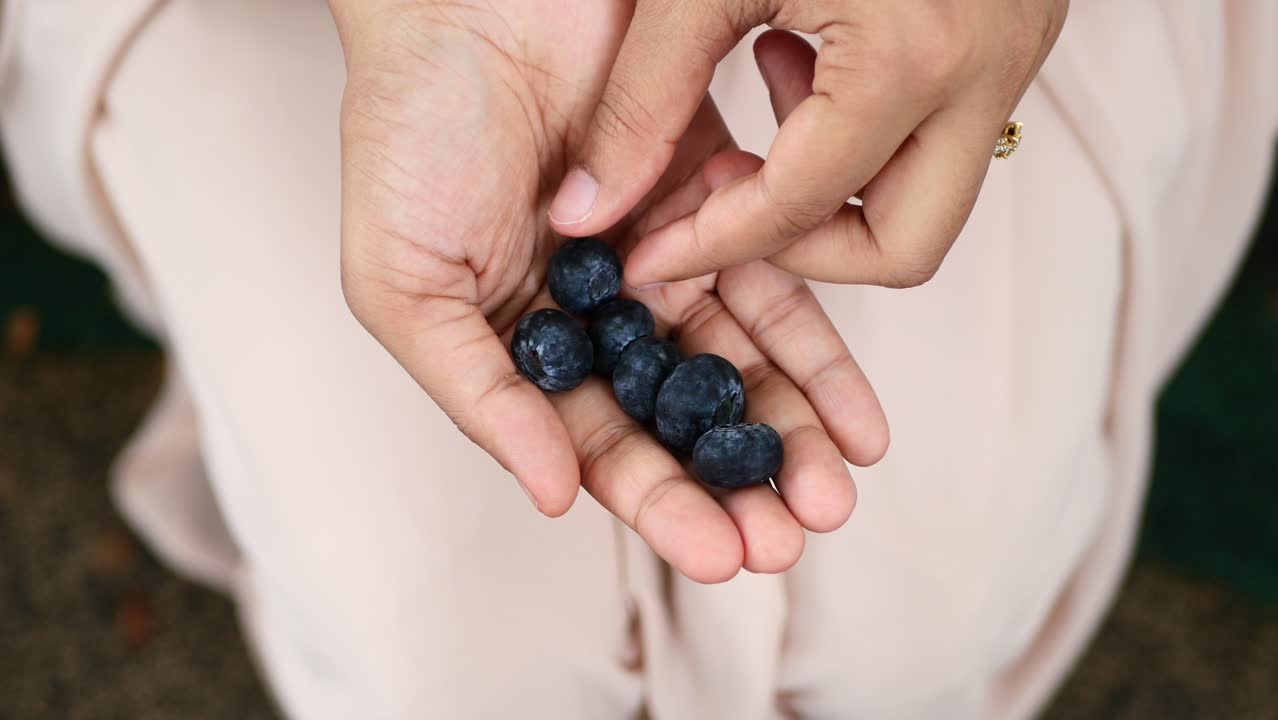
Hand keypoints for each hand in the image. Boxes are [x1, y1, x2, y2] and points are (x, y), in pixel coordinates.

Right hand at [330, 1, 888, 581]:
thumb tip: (553, 495)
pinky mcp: (713, 189)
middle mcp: (599, 311)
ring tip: (837, 486)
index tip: (722, 553)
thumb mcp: (405, 282)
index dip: (661, 502)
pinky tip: (854, 412)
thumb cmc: (409, 133)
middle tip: (794, 533)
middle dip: (738, 480)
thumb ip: (481, 391)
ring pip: (738, 360)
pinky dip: (816, 344)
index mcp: (525, 345)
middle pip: (681, 415)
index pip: (599, 443)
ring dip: (789, 427)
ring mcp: (659, 252)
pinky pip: (774, 274)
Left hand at [547, 0, 1066, 287]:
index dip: (707, 246)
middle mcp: (982, 73)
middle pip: (903, 252)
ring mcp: (1010, 58)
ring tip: (770, 88)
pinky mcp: (1009, 39)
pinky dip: (860, 134)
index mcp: (908, 55)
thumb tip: (589, 207)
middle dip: (804, 249)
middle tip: (728, 194)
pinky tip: (805, 57)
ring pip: (929, 206)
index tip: (647, 256)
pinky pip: (937, 141)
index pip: (798, 210)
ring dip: (835, 190)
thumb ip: (640, 99)